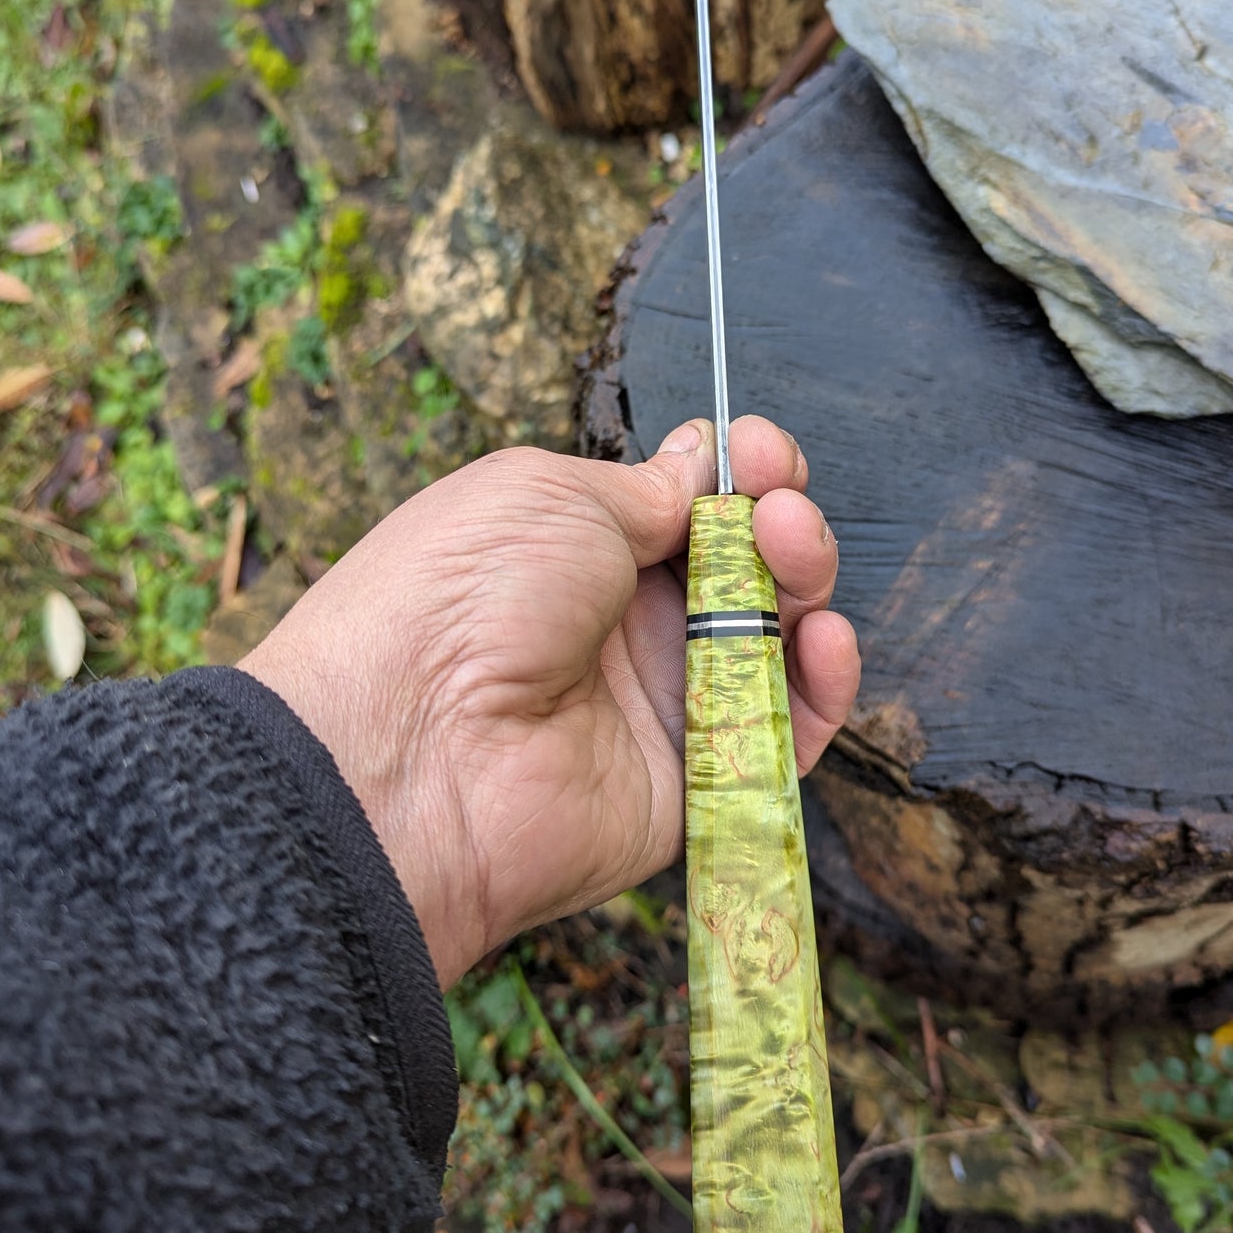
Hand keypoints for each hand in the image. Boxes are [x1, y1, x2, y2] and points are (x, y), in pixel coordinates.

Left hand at [239, 416, 860, 987]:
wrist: (409, 748)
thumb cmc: (456, 598)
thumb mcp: (548, 494)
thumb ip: (646, 487)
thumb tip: (703, 461)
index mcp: (580, 550)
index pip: (693, 507)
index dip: (740, 473)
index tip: (756, 449)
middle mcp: (626, 626)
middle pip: (747, 567)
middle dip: (781, 521)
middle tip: (775, 508)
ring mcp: (663, 704)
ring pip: (776, 640)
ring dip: (805, 584)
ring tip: (790, 552)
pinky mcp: (696, 782)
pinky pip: (785, 734)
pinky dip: (822, 687)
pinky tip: (822, 638)